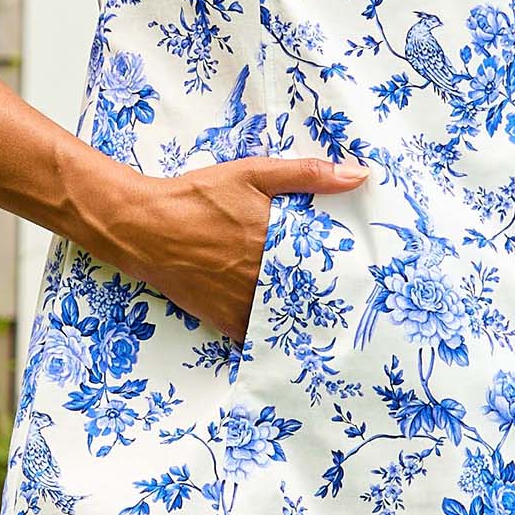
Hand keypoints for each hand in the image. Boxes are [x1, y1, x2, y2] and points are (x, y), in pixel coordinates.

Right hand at [126, 153, 369, 344]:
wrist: (146, 227)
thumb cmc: (200, 197)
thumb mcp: (253, 174)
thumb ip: (306, 174)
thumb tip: (357, 175)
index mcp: (277, 240)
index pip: (328, 264)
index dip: (349, 271)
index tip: (368, 277)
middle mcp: (265, 277)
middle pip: (311, 294)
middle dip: (332, 298)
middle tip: (356, 306)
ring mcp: (243, 303)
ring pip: (287, 319)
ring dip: (306, 320)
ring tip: (331, 326)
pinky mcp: (223, 320)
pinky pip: (257, 338)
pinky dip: (272, 338)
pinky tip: (288, 340)